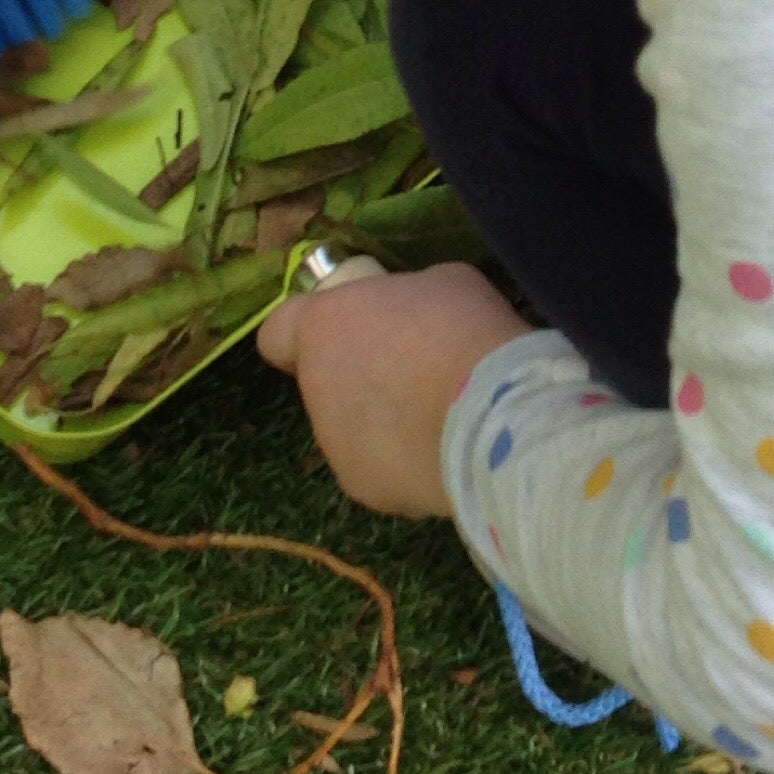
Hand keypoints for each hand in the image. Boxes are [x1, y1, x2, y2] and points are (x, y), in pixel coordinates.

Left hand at [256, 263, 531, 517]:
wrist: (495, 412)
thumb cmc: (465, 329)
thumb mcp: (440, 284)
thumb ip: (406, 301)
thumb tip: (408, 320)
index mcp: (323, 327)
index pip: (278, 334)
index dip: (311, 332)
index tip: (351, 332)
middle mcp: (315, 389)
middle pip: (327, 383)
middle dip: (365, 379)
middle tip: (421, 374)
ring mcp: (335, 446)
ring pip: (353, 430)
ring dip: (387, 422)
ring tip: (444, 417)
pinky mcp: (364, 489)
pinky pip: (382, 469)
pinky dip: (408, 461)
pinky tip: (449, 451)